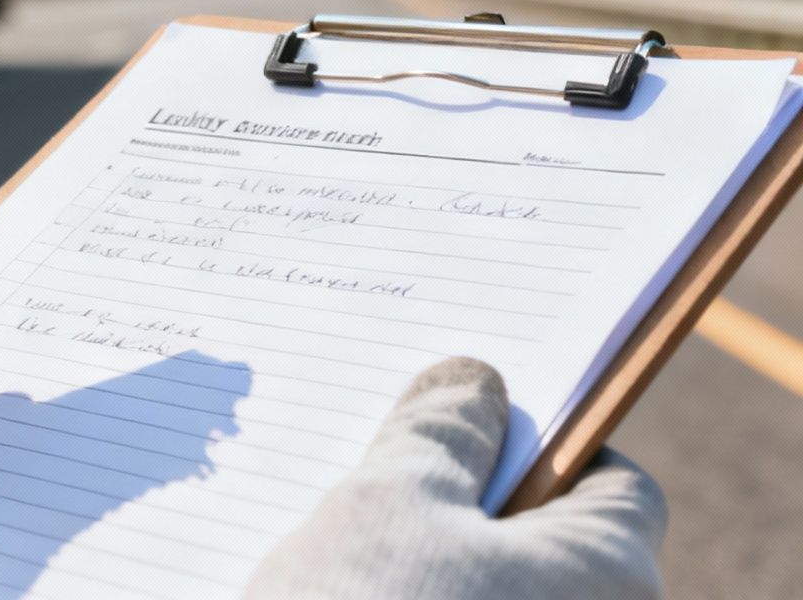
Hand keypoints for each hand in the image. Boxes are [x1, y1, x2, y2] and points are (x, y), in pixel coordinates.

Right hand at [247, 358, 666, 599]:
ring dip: (434, 573)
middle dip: (473, 511)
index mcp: (612, 572)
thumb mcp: (389, 498)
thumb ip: (440, 433)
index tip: (469, 429)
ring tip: (344, 553)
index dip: (542, 443)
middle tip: (384, 480)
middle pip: (554, 551)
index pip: (614, 484)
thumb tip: (476, 385)